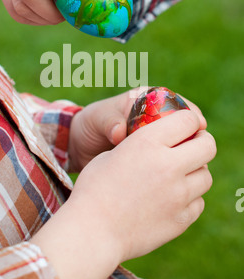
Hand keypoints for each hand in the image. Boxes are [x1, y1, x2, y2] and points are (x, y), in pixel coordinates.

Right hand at [31, 107, 215, 278]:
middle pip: (208, 146)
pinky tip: (171, 200)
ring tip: (179, 176)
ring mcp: (178, 194)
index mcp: (148, 142)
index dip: (190, 120)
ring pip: (205, 176)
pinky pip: (198, 202)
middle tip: (192, 148)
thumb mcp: (111, 154)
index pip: (189, 119)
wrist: (91, 232)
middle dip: (202, 143)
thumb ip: (141, 146)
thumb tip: (160, 144)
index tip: (187, 126)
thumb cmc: (94, 189)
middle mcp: (168, 165)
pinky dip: (189, 199)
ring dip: (195, 172)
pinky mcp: (181, 219)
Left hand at [68, 87, 206, 171]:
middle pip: (186, 124)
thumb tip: (119, 131)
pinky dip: (178, 167)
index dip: (190, 113)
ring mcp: (157, 138)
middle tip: (197, 148)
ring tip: (190, 165)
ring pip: (182, 144)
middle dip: (194, 135)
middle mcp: (156, 118)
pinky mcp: (155, 156)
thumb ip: (109, 122)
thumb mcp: (97, 120)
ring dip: (188, 153)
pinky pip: (172, 160)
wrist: (80, 146)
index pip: (176, 102)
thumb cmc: (90, 125)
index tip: (197, 124)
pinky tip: (181, 178)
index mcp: (145, 101)